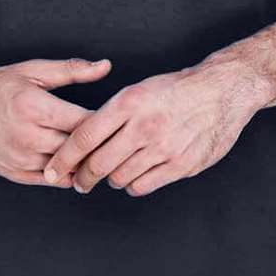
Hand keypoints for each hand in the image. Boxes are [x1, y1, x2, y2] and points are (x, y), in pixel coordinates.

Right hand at [0, 56, 111, 186]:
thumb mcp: (33, 71)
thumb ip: (72, 70)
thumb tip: (105, 66)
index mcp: (34, 107)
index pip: (83, 122)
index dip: (105, 122)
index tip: (118, 118)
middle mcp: (27, 137)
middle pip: (77, 148)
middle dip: (98, 144)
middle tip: (116, 138)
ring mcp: (19, 159)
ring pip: (66, 168)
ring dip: (83, 162)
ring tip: (99, 151)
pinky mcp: (13, 173)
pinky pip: (50, 181)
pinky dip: (66, 173)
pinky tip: (75, 162)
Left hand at [41, 57, 260, 196]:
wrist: (222, 91)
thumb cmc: (176, 89)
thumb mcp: (139, 90)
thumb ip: (112, 115)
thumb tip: (82, 141)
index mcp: (129, 102)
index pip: (84, 137)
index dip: (64, 158)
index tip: (53, 170)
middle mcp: (143, 126)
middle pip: (98, 163)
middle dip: (82, 177)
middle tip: (78, 181)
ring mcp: (163, 147)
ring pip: (119, 178)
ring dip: (110, 179)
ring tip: (112, 172)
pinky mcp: (181, 165)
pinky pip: (142, 185)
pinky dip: (132, 184)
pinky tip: (134, 175)